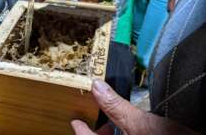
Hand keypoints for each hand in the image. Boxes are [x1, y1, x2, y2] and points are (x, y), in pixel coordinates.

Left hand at [71, 80, 200, 134]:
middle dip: (97, 130)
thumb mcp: (140, 122)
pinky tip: (128, 126)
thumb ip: (115, 106)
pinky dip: (123, 133)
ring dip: (110, 132)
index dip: (81, 132)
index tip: (75, 122)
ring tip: (111, 121)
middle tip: (94, 119)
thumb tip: (96, 86)